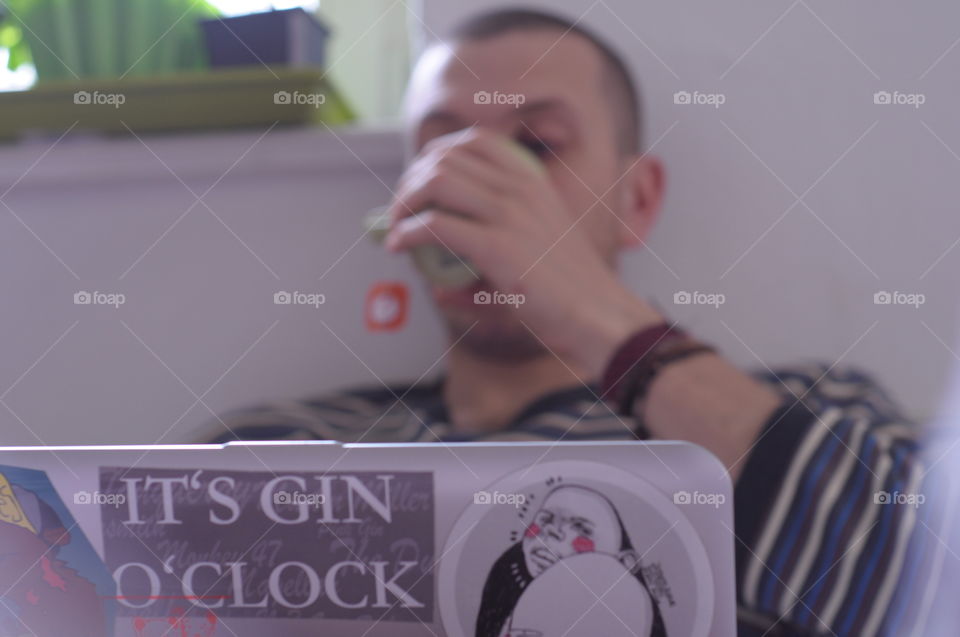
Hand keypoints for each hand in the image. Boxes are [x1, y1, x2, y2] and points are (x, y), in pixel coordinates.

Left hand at [384, 128, 661, 377]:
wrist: (596, 312)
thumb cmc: (569, 286)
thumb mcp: (538, 242)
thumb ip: (496, 240)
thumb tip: (440, 273)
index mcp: (534, 180)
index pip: (475, 140)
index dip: (437, 154)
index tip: (420, 179)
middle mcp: (521, 188)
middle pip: (446, 157)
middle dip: (411, 179)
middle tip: (399, 208)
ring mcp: (509, 214)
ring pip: (436, 181)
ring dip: (404, 201)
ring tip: (396, 225)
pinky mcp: (497, 246)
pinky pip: (435, 225)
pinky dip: (407, 232)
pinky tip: (399, 246)